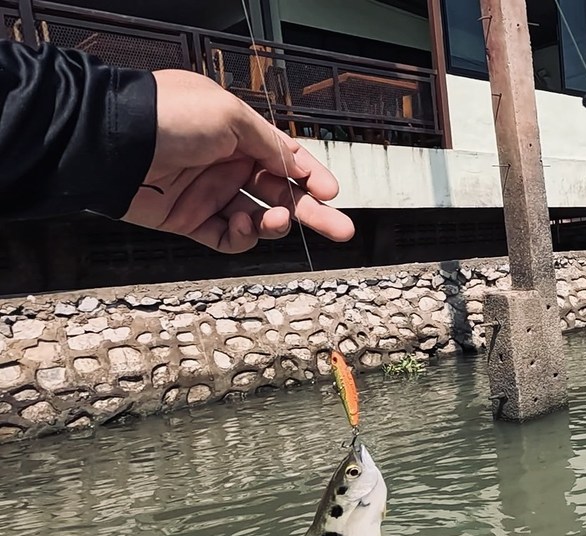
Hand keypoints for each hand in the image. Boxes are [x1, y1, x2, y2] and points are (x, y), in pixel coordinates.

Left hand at [122, 69, 354, 252]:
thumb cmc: (169, 116)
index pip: (285, 158)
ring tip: (277, 220)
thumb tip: (298, 166)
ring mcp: (209, 194)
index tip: (331, 192)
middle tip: (340, 229)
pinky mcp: (190, 220)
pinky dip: (241, 237)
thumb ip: (270, 144)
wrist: (113, 142)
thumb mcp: (231, 115)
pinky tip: (242, 226)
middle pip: (280, 192)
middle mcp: (226, 164)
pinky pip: (226, 238)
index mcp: (239, 133)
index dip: (311, 176)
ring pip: (258, 218)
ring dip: (275, 223)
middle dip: (312, 211)